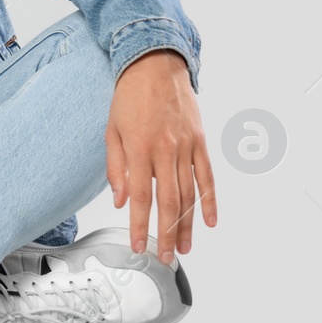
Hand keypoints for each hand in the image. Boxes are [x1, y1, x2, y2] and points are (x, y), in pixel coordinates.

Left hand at [104, 49, 216, 264]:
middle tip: (165, 257)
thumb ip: (116, 167)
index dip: (138, 225)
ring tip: (184, 247)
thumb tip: (120, 200)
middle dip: (166, 234)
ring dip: (188, 224)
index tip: (137, 245)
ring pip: (190, 194)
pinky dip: (210, 200)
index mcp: (139, 149)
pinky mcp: (200, 142)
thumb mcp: (111, 131)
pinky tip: (210, 220)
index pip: (139, 197)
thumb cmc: (129, 98)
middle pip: (169, 202)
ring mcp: (187, 146)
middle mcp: (165, 150)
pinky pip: (207, 176)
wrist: (155, 66)